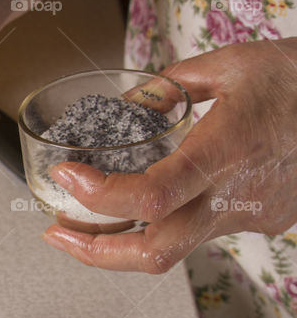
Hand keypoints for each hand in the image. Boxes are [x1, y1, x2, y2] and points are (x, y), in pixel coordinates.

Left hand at [42, 39, 296, 272]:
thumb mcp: (231, 64)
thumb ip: (168, 88)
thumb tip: (124, 108)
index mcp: (229, 149)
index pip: (154, 195)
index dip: (101, 196)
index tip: (66, 176)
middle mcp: (238, 195)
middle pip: (155, 253)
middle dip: (93, 252)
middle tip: (54, 233)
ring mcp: (252, 217)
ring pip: (175, 248)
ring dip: (121, 242)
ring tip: (84, 222)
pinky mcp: (262, 222)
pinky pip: (203, 231)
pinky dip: (166, 222)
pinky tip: (150, 202)